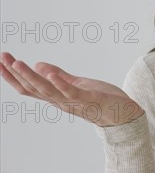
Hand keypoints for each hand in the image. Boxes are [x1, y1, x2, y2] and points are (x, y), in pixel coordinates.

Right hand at [0, 52, 143, 126]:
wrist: (124, 114)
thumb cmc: (101, 100)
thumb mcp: (77, 84)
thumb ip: (59, 76)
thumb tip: (39, 65)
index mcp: (56, 96)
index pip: (29, 87)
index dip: (13, 76)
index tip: (1, 60)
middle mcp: (60, 101)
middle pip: (32, 88)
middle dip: (15, 74)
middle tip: (2, 57)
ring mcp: (74, 101)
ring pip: (47, 90)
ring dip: (31, 76)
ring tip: (18, 63)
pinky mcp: (89, 98)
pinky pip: (71, 92)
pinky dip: (60, 83)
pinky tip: (50, 73)